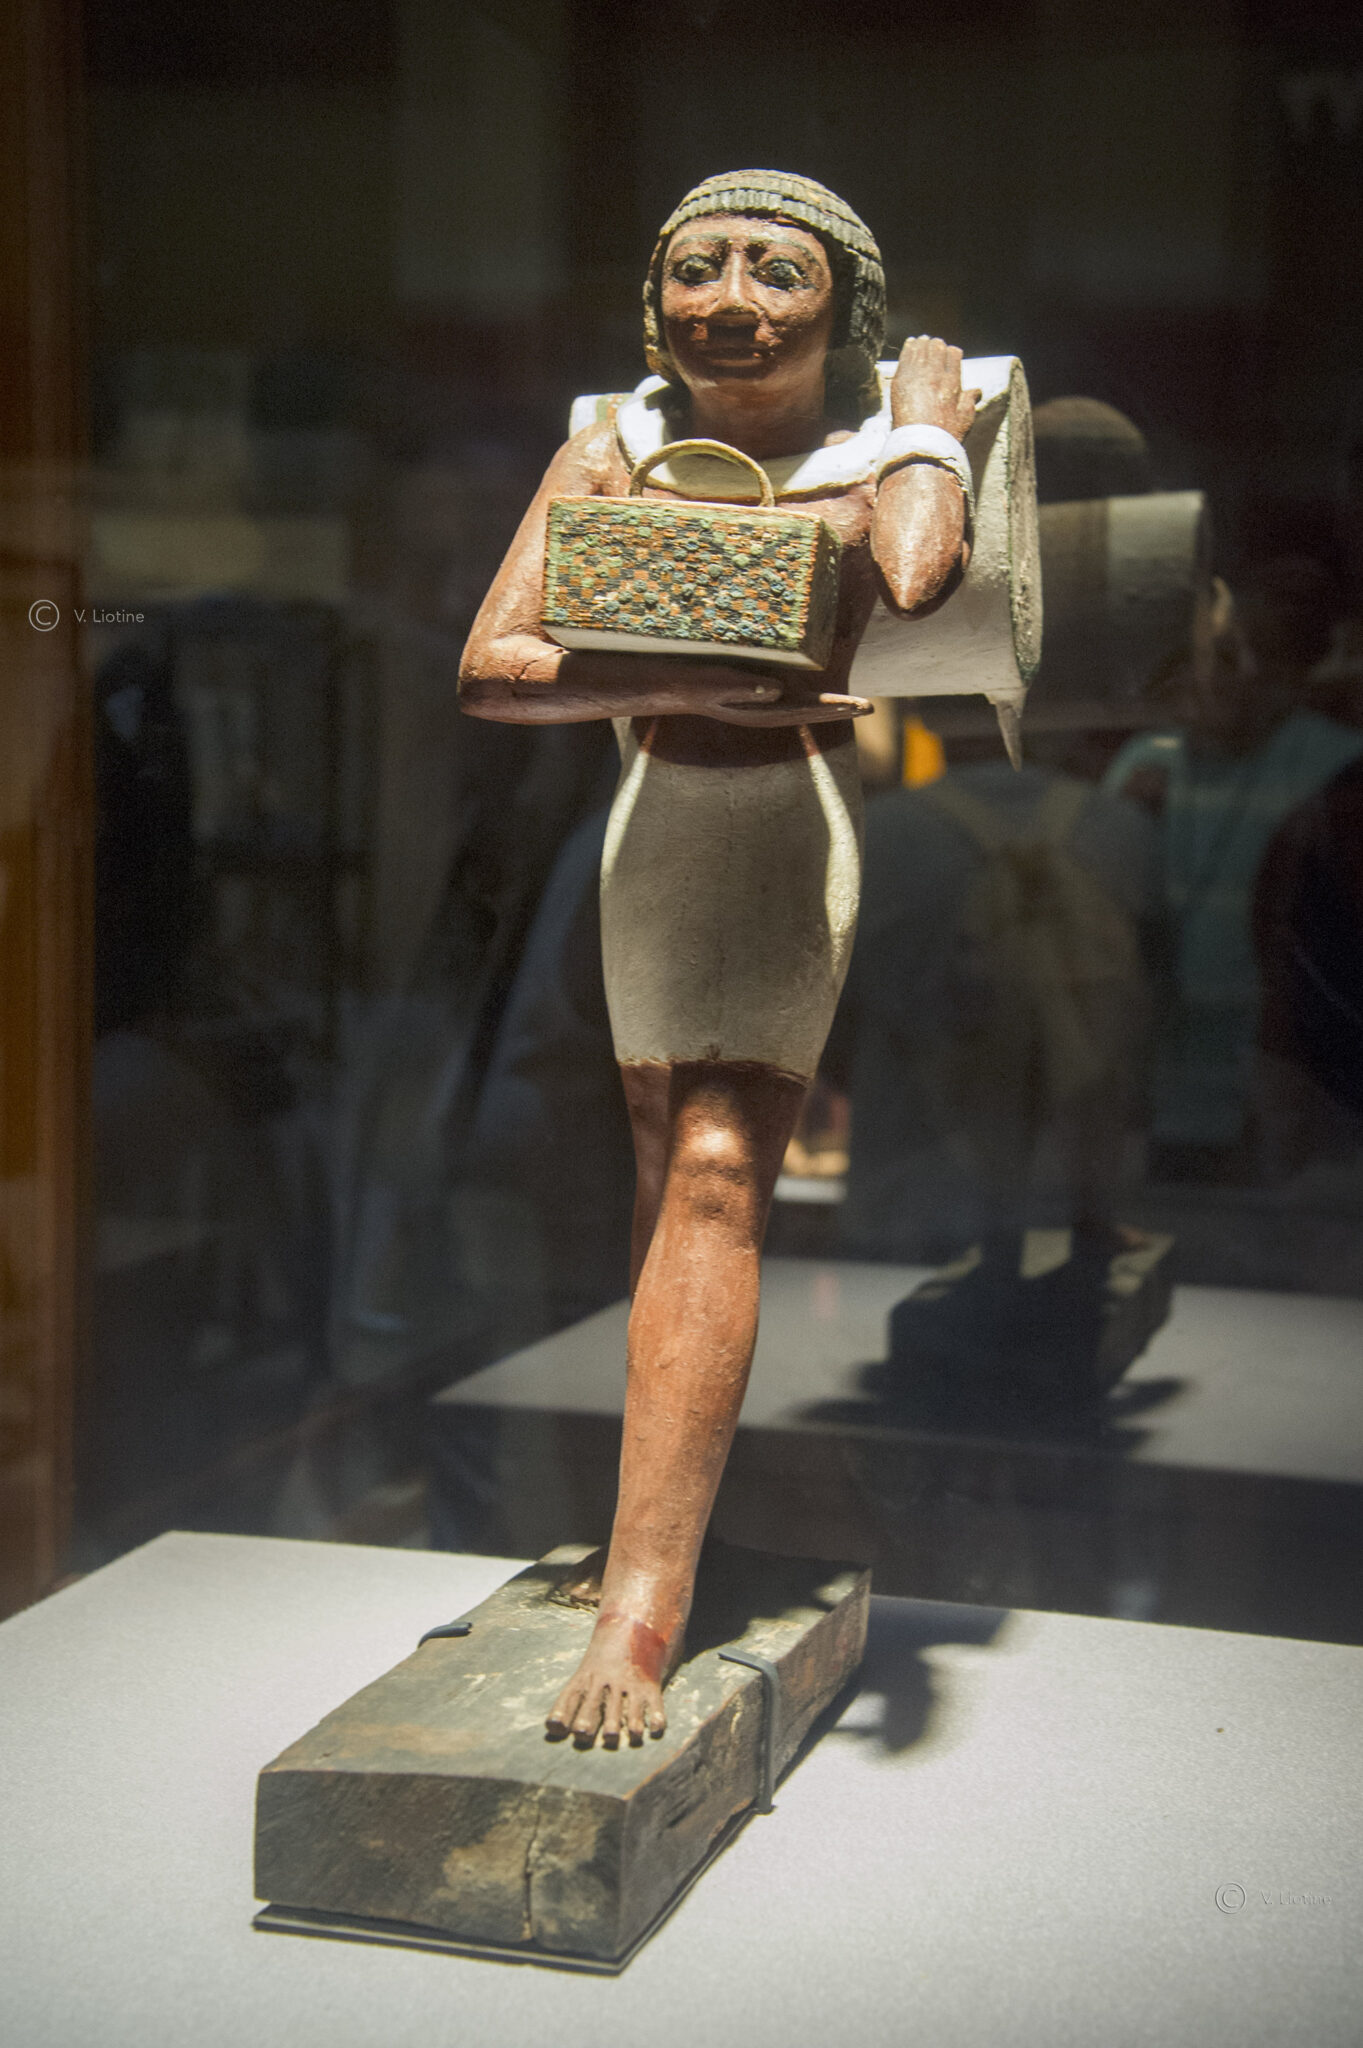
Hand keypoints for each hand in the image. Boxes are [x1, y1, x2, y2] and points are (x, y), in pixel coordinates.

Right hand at [706, 683, 871, 726]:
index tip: (860, 706)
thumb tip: (779, 691)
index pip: (807, 709)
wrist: (669, 686)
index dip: (835, 706)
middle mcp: (764, 709)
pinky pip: (789, 694)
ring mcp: (759, 701)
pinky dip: (809, 694)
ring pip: (803, 704)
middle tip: (869, 708)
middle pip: (810, 710)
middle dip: (840, 708)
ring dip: (828, 703)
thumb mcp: (717, 682)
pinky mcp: (753, 690)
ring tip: (853, 704)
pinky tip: (818, 691)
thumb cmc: (692, 683)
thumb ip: (745, 688)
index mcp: (761, 711)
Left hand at [890, 336, 978, 440]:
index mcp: (952, 382)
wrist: (920, 444)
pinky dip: (909, 347)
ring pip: (921, 349)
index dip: (952, 352)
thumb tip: (977, 391)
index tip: (949, 353)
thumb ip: (970, 401)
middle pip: (937, 348)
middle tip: (934, 344)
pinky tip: (910, 343)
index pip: (953, 355)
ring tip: (922, 340)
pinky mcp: (901, 381)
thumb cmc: (944, 435)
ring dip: (923, 343)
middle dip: (937, 345)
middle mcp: (936, 375)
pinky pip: (906, 357)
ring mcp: (917, 377)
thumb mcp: (965, 419)